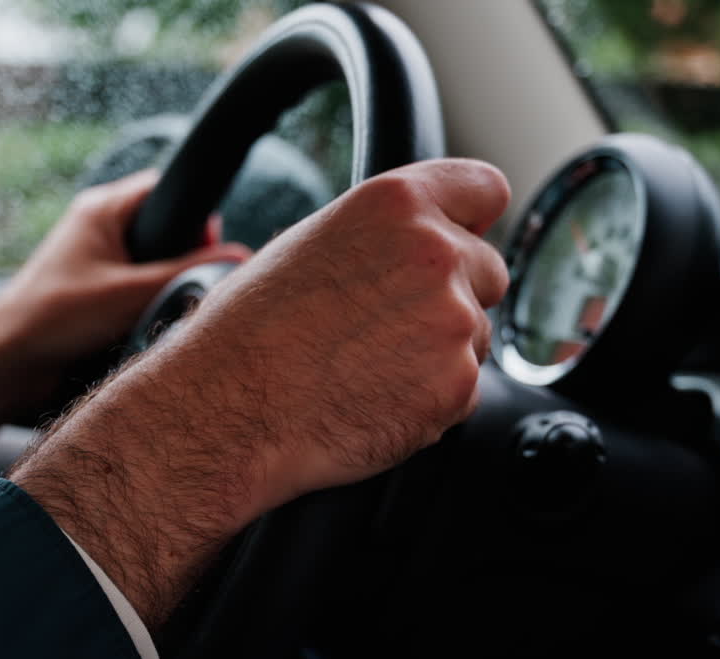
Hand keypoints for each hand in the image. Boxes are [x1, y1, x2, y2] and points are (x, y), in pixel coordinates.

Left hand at [0, 170, 250, 473]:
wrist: (4, 364)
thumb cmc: (54, 317)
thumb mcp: (131, 293)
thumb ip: (189, 274)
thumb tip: (241, 259)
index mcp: (102, 209)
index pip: (166, 189)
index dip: (194, 216)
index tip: (208, 249)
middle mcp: (98, 229)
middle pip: (164, 230)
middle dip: (182, 259)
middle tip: (186, 284)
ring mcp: (94, 262)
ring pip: (152, 266)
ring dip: (163, 289)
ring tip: (159, 310)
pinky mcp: (93, 295)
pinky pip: (136, 292)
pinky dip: (146, 308)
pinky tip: (145, 327)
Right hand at [13, 159, 510, 626]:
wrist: (230, 409)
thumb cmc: (250, 331)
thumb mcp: (310, 243)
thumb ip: (381, 234)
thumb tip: (415, 242)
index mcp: (397, 203)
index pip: (485, 188)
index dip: (472, 220)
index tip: (465, 238)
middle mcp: (437, 252)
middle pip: (489, 270)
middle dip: (455, 296)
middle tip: (389, 326)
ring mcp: (454, 321)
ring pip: (477, 337)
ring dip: (440, 353)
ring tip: (365, 367)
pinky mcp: (457, 385)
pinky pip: (462, 391)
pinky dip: (430, 402)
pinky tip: (371, 398)